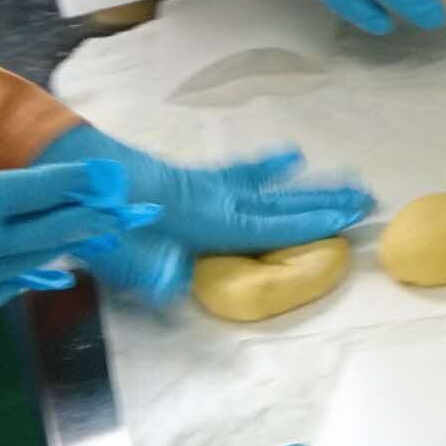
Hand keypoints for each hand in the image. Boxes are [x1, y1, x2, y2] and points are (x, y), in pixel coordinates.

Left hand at [41, 129, 374, 308]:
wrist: (77, 172)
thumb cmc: (100, 221)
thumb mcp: (120, 255)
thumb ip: (153, 274)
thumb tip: (179, 289)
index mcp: (206, 223)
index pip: (268, 227)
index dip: (310, 224)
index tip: (350, 219)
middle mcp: (216, 200)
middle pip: (279, 204)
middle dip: (324, 204)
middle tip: (368, 199)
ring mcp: (208, 186)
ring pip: (268, 188)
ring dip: (308, 187)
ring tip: (347, 178)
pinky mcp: (196, 179)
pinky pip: (242, 173)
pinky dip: (267, 167)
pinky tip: (290, 156)